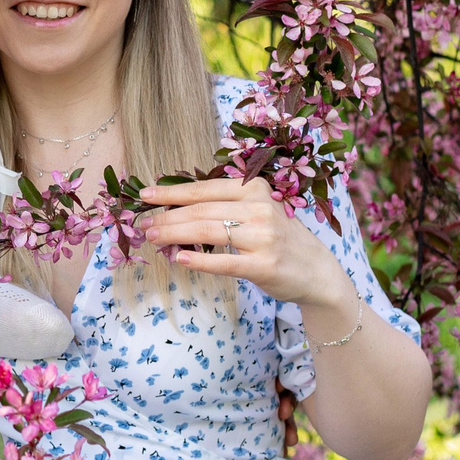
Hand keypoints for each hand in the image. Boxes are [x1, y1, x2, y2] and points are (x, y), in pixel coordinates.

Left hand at [135, 176, 352, 313]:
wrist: (317, 271)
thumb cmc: (278, 239)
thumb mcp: (256, 212)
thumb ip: (223, 207)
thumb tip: (172, 209)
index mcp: (254, 189)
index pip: (204, 189)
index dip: (171, 192)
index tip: (145, 195)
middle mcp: (259, 209)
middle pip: (202, 210)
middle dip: (167, 216)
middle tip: (143, 224)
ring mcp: (263, 237)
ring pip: (208, 231)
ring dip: (175, 234)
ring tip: (153, 238)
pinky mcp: (264, 265)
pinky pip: (225, 261)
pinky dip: (200, 260)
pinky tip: (180, 258)